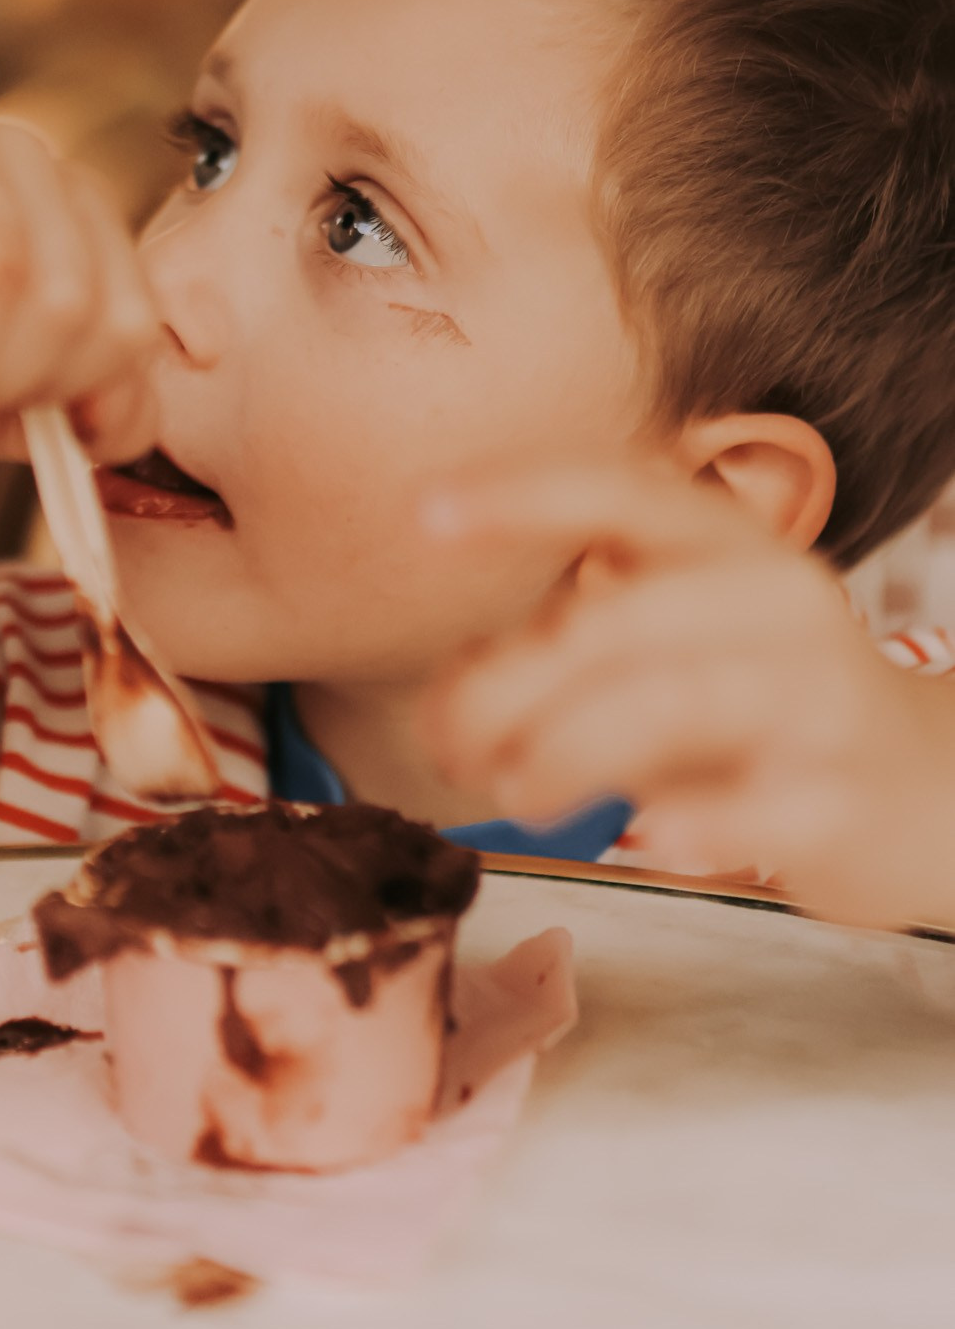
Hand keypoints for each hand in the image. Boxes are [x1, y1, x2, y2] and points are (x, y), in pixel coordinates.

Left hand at [421, 461, 954, 927]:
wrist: (936, 788)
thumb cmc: (770, 708)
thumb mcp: (678, 649)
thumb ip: (576, 654)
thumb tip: (455, 694)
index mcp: (728, 545)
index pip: (619, 493)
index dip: (522, 495)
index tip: (425, 513)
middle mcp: (778, 601)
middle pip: (617, 621)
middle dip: (508, 683)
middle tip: (448, 740)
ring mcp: (818, 698)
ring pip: (672, 704)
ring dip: (566, 750)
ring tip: (513, 788)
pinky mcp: (842, 797)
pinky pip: (759, 807)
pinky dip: (695, 822)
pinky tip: (650, 835)